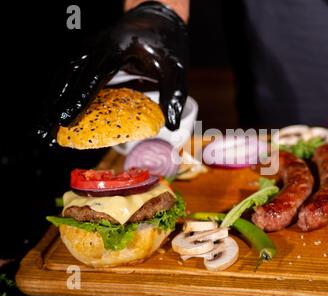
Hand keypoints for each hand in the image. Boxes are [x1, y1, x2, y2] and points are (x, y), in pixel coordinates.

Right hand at [37, 1, 187, 144]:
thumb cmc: (165, 47)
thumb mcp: (176, 70)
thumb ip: (173, 96)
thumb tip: (172, 126)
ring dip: (51, 103)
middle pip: (69, 79)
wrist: (155, 19)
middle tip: (43, 135)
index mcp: (116, 50)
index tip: (65, 121)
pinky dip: (60, 96)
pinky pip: (69, 76)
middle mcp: (96, 48)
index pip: (92, 78)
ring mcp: (88, 50)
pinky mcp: (87, 56)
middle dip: (54, 108)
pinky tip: (54, 114)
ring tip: (42, 131)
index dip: (78, 100)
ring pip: (63, 77)